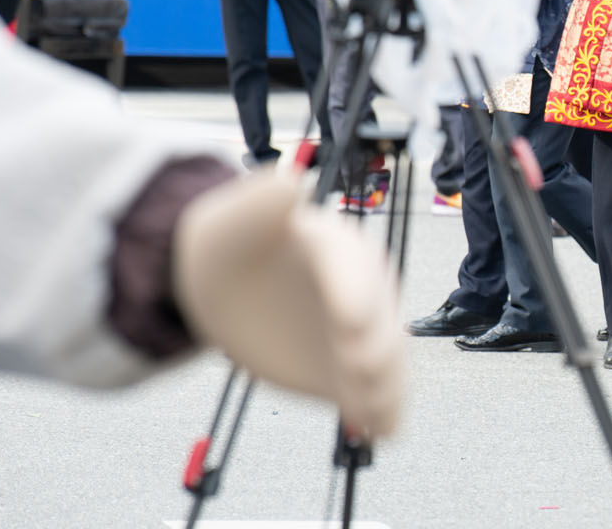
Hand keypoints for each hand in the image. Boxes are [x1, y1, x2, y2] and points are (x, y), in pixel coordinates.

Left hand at [173, 172, 404, 437]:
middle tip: (362, 368)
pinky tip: (379, 429)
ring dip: (386, 383)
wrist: (225, 288)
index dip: (353, 293)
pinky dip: (382, 411)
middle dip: (377, 343)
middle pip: (380, 316)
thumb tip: (289, 180)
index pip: (351, 267)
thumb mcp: (234, 219)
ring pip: (386, 357)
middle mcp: (357, 289)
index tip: (351, 321)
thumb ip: (259, 202)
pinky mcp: (346, 369)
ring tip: (374, 410)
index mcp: (335, 246)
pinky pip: (374, 391)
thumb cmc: (232, 244)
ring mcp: (356, 332)